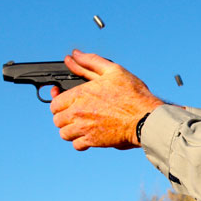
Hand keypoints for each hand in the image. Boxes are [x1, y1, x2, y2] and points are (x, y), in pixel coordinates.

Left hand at [50, 50, 164, 150]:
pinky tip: (90, 135)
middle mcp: (78, 112)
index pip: (55, 103)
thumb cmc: (133, 93)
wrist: (145, 117)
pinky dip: (81, 142)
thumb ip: (90, 62)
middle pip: (57, 119)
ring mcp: (84, 128)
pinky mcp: (93, 141)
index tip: (65, 102)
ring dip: (71, 129)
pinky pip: (77, 145)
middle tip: (78, 113)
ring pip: (64, 133)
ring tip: (83, 124)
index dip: (59, 102)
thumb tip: (74, 55)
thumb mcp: (113, 71)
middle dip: (65, 116)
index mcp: (80, 94)